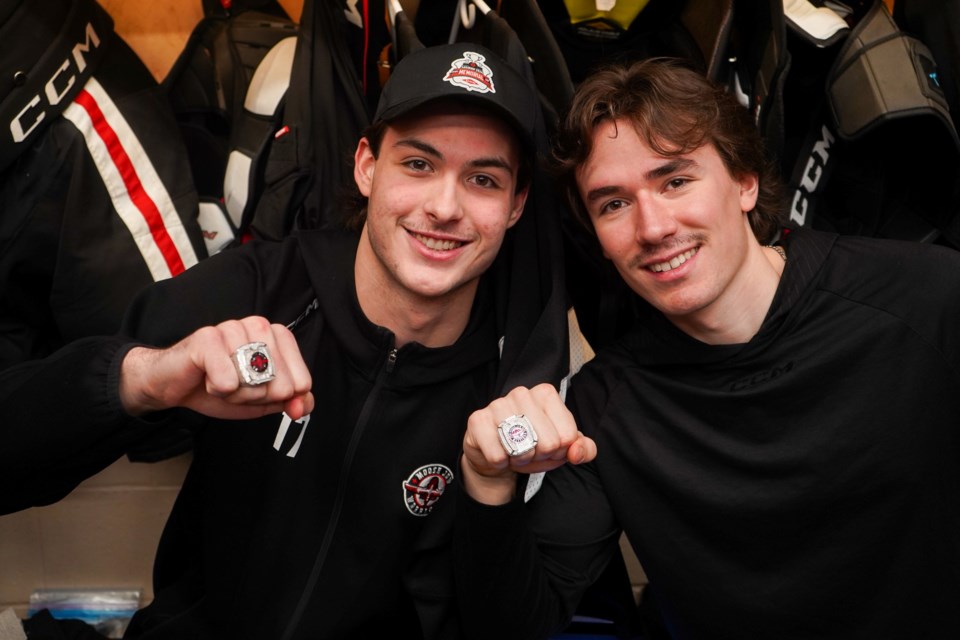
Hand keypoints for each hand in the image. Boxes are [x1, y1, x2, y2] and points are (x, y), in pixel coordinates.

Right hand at [119, 316, 313, 420]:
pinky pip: (227, 382)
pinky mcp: (207, 337)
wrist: (174, 386)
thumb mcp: (263, 399)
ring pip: (254, 383)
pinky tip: (206, 377)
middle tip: (234, 385)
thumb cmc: (220, 386)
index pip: (301, 382)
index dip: (277, 397)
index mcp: (278, 337)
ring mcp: (233, 327)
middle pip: (280, 385)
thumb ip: (292, 401)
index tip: (256, 388)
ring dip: (234, 393)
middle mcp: (259, 326)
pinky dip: (216, 390)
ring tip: (218, 380)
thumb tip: (303, 406)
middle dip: (255, 397)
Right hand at [461, 383, 595, 504]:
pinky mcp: (477, 420)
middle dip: (541, 456)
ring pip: (523, 449)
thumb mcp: (563, 448)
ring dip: (520, 460)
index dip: (560, 451)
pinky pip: (498, 455)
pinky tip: (497, 452)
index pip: (568, 436)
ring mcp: (498, 404)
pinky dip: (501, 463)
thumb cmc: (532, 445)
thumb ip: (583, 449)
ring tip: (514, 452)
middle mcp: (522, 393)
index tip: (548, 445)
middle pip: (549, 444)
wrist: (497, 454)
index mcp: (546, 394)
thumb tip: (575, 451)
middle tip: (529, 450)